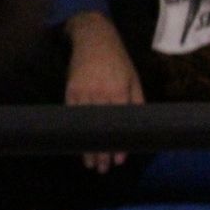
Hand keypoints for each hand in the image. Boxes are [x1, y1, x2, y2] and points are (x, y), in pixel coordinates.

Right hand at [64, 12, 142, 170]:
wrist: (94, 39)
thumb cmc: (120, 62)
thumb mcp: (134, 80)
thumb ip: (137, 102)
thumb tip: (139, 127)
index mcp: (118, 93)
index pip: (119, 125)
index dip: (118, 144)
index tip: (119, 160)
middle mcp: (100, 94)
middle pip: (101, 129)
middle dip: (101, 151)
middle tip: (102, 169)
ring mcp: (82, 92)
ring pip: (85, 125)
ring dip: (87, 145)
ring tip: (90, 164)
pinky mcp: (70, 89)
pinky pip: (72, 114)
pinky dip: (76, 130)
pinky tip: (78, 142)